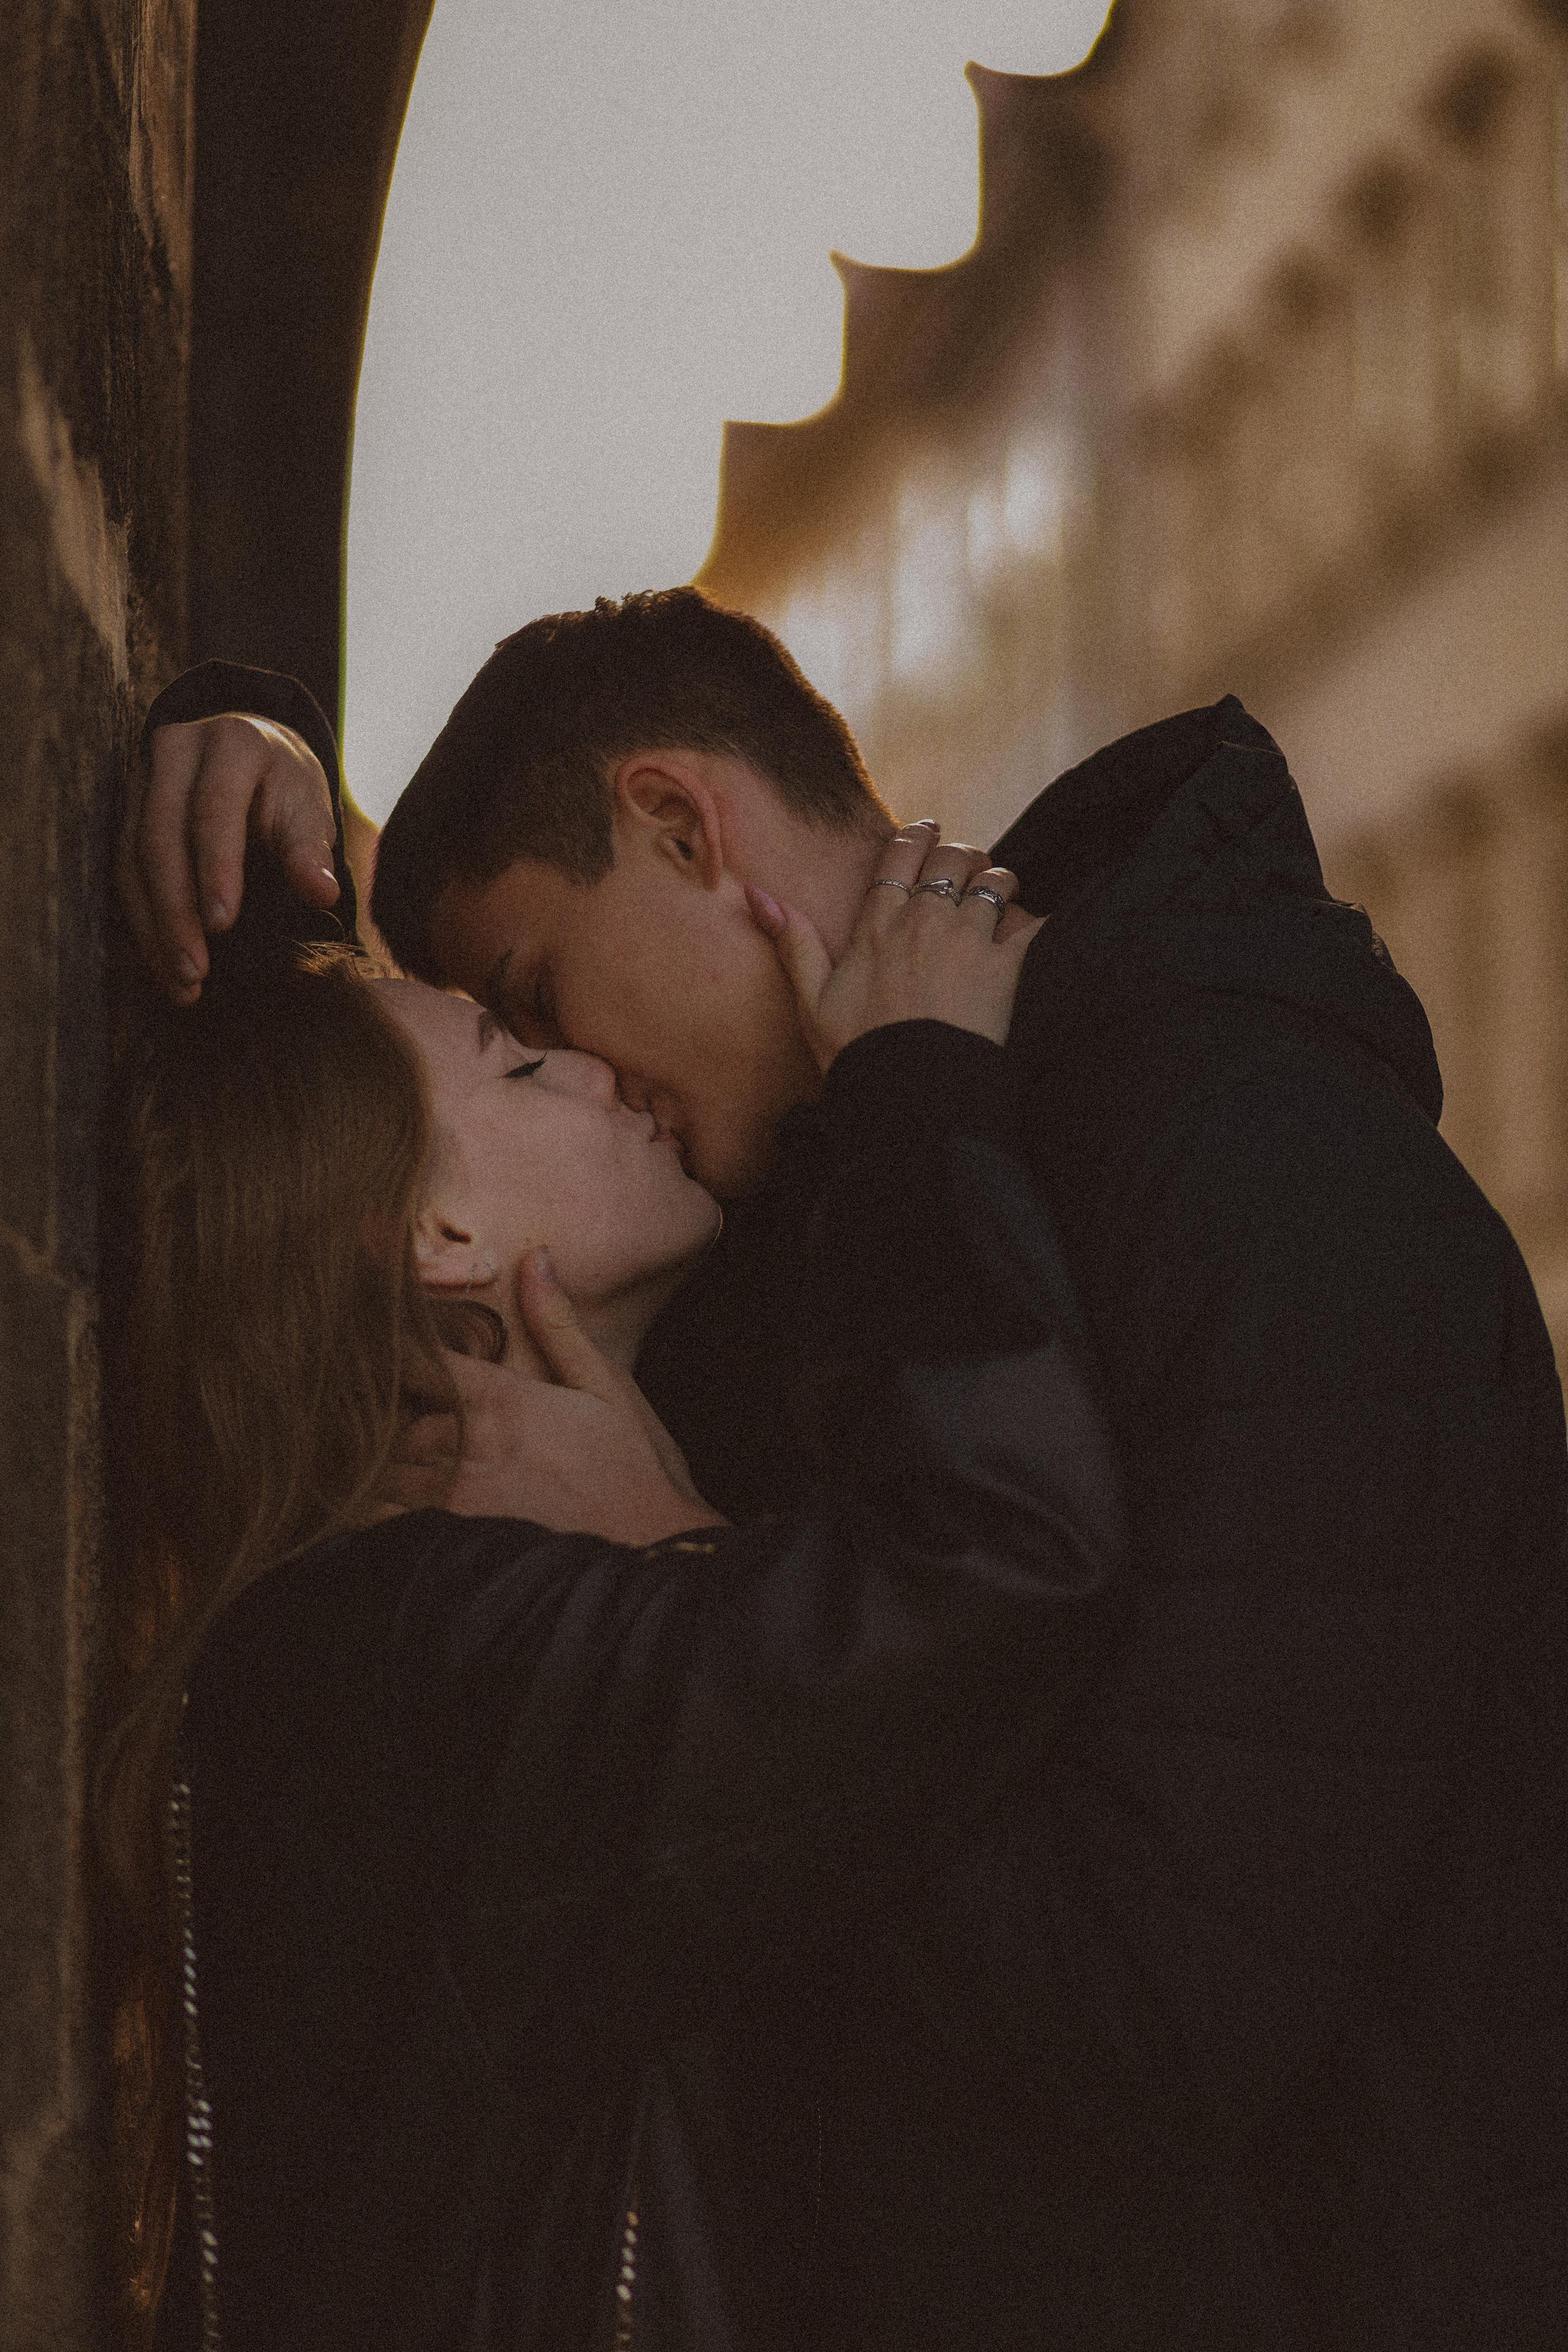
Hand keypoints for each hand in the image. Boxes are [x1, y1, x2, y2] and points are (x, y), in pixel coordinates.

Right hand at [117, 712, 340, 1000]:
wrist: (249, 749)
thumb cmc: (285, 787)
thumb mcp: (308, 809)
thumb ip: (311, 849)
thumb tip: (324, 894)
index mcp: (232, 745)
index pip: (214, 810)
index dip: (215, 869)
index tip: (222, 924)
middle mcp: (176, 751)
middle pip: (161, 838)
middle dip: (176, 911)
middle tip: (195, 971)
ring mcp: (141, 778)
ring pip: (131, 858)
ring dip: (153, 926)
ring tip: (181, 981)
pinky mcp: (123, 808)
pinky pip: (121, 869)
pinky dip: (141, 920)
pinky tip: (162, 963)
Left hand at [381, 1249, 725, 1542]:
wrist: (658, 1558)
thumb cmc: (638, 1472)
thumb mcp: (608, 1388)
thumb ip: (559, 1326)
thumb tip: (537, 1257)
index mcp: (504, 1400)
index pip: (420, 1357)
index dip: (388, 1345)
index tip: (370, 1336)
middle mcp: (472, 1447)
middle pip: (388, 1414)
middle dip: (376, 1407)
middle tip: (361, 1398)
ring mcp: (457, 1502)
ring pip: (380, 1469)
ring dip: (371, 1459)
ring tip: (362, 1452)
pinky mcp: (453, 1547)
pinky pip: (385, 1523)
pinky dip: (372, 1509)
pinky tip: (378, 1503)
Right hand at [746, 822, 1042, 1072]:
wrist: (906, 1096)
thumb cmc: (857, 1053)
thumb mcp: (811, 1000)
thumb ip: (792, 941)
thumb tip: (756, 894)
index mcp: (877, 925)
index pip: (900, 855)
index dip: (918, 836)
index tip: (930, 830)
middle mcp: (922, 921)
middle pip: (952, 859)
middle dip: (963, 856)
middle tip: (970, 867)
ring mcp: (965, 941)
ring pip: (994, 882)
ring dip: (1000, 882)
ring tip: (1002, 895)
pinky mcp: (1003, 968)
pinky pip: (1031, 924)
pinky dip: (1035, 921)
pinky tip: (1034, 928)